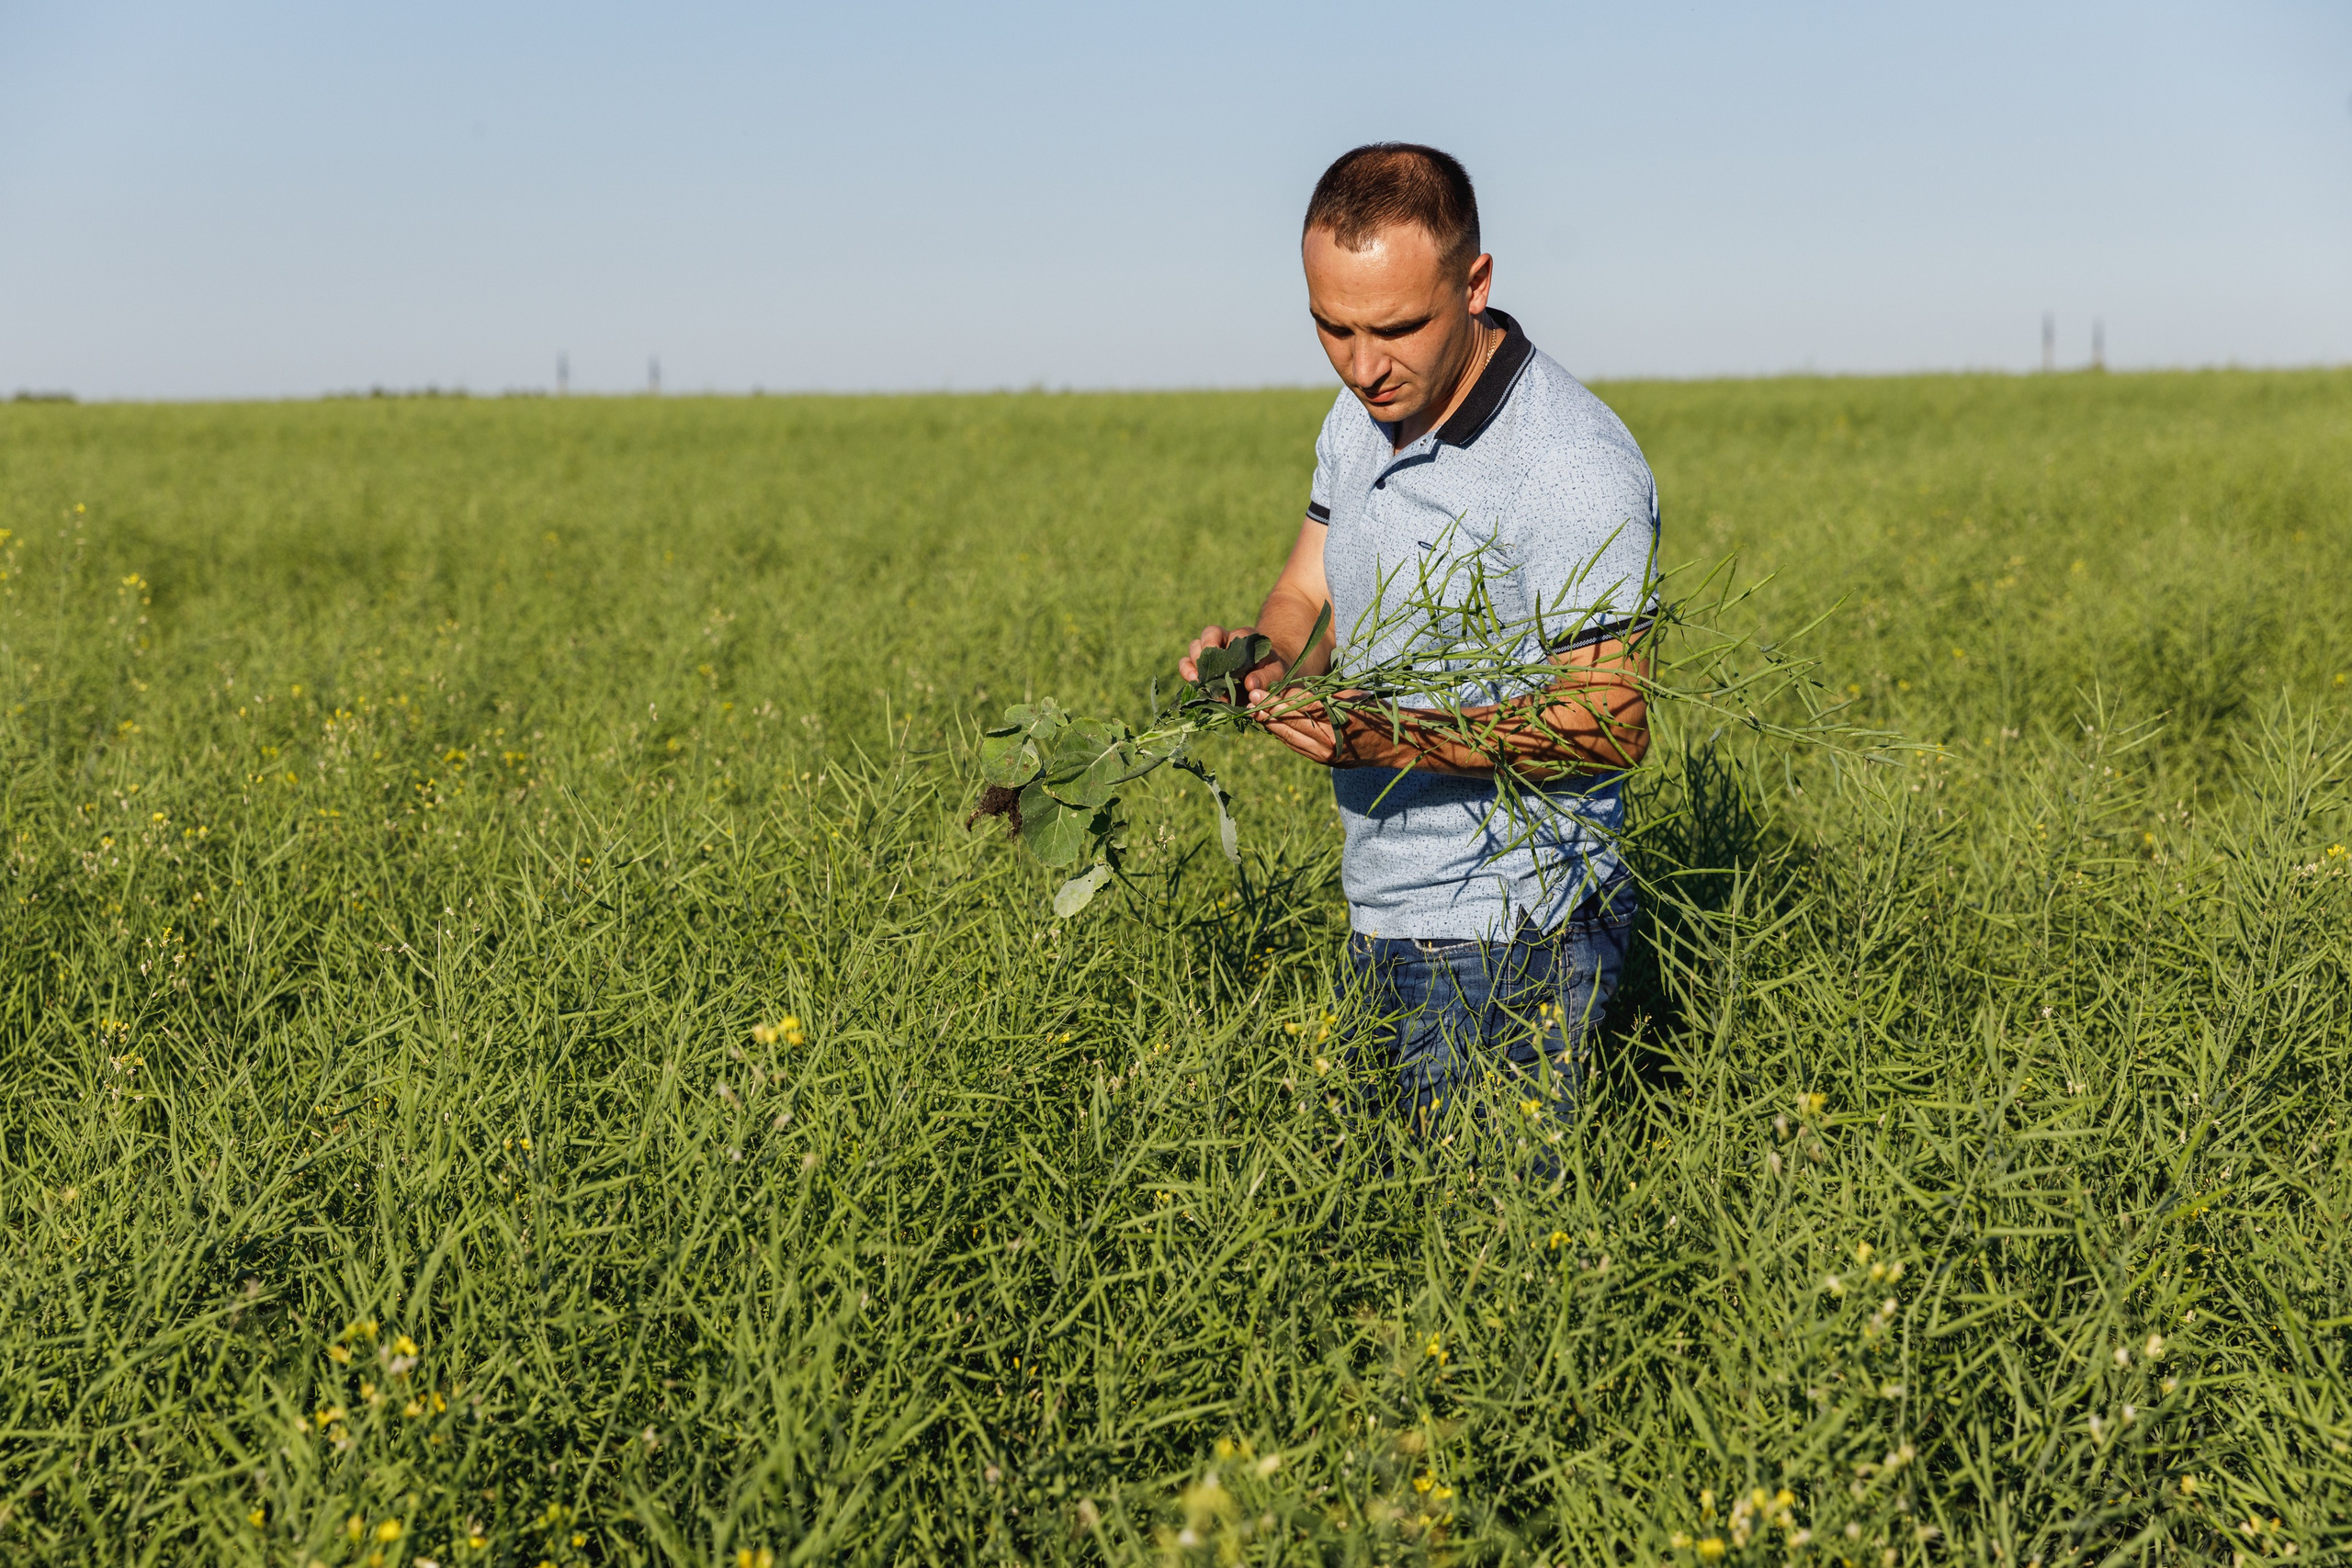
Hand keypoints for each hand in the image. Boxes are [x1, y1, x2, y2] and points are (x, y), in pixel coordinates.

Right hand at [1178, 624, 1284, 703]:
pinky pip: (1186, 663)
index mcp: (1246, 638)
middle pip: (1209, 634)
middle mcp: (1225, 640)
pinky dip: (1186, 671)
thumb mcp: (1276, 674)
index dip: (1233, 650)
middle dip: (1207, 651)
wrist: (1264, 679)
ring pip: (1195, 646)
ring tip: (1200, 679)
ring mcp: (1211, 653)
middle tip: (1211, 670)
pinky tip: (1193, 682)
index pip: (1236, 635)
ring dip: (1195, 662)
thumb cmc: (1272, 672)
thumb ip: (1266, 678)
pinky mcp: (1202, 667)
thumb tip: (1250, 684)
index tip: (1233, 668)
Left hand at [1254, 689, 1386, 767]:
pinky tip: (1270, 724)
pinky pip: (1296, 746)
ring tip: (1254, 711)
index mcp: (1341, 720)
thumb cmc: (1374, 713)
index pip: (1303, 705)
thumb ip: (1323, 695)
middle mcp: (1331, 741)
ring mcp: (1326, 755)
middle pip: (1291, 723)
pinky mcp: (1323, 761)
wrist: (1392, 746)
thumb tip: (1290, 690)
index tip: (1264, 689)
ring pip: (1290, 737)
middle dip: (1268, 710)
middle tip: (1251, 699)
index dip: (1281, 697)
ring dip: (1270, 724)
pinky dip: (1282, 734)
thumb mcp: (1352, 697)